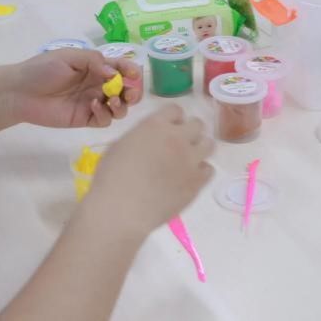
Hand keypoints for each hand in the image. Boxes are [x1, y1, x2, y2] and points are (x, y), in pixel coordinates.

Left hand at [9, 49, 142, 127]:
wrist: (20, 92)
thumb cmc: (43, 69)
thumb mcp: (69, 57)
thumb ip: (94, 61)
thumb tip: (115, 74)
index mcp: (97, 67)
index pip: (123, 68)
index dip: (132, 71)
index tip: (133, 74)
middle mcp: (100, 85)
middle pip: (127, 90)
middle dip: (134, 92)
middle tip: (130, 93)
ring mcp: (95, 103)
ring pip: (120, 108)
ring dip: (122, 104)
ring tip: (111, 100)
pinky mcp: (87, 119)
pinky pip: (105, 120)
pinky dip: (105, 114)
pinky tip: (92, 106)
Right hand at [86, 104, 214, 231]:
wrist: (122, 209)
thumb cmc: (111, 178)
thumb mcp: (120, 146)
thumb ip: (141, 136)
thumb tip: (150, 140)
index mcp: (156, 126)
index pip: (175, 110)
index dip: (173, 119)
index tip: (168, 128)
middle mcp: (178, 138)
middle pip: (197, 124)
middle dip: (190, 131)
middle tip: (180, 143)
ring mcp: (191, 159)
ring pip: (209, 144)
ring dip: (200, 148)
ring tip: (189, 159)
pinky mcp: (197, 181)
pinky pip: (209, 169)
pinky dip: (201, 171)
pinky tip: (189, 178)